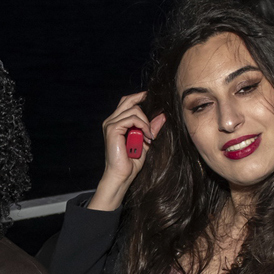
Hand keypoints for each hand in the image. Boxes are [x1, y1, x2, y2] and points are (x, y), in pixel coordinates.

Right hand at [88, 92, 166, 211]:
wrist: (122, 175)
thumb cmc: (131, 162)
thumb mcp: (145, 141)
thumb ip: (151, 128)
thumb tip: (162, 116)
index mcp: (116, 122)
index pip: (127, 102)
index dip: (140, 98)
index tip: (154, 101)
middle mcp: (111, 121)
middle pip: (128, 100)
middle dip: (143, 100)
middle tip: (157, 108)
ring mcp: (111, 124)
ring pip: (133, 109)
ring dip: (146, 122)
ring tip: (150, 136)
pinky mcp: (113, 129)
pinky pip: (132, 119)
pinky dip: (143, 126)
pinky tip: (147, 137)